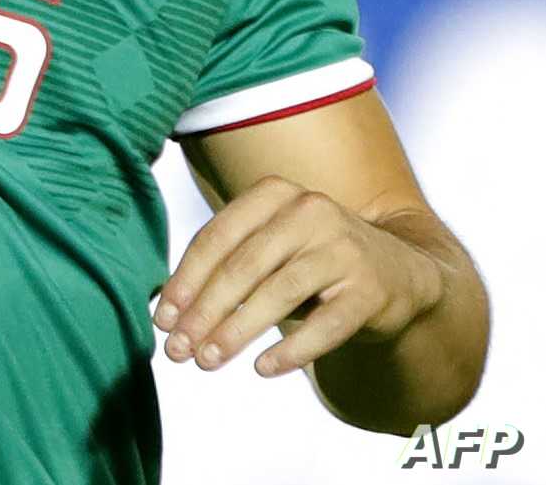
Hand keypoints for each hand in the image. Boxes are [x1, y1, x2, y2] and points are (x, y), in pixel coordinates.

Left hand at [153, 175, 444, 377]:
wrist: (400, 273)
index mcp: (273, 194)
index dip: (185, 280)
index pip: (216, 238)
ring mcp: (343, 247)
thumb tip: (168, 310)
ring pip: (278, 293)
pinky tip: (263, 368)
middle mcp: (308, 211)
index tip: (161, 319)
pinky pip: (326, 324)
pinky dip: (292, 348)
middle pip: (242, 266)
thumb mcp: (270, 248)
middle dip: (204, 311)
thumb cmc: (312, 262)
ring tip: (208, 360)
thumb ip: (227, 265)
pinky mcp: (371, 288)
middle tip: (177, 350)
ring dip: (237, 332)